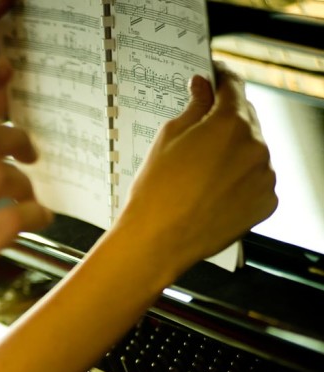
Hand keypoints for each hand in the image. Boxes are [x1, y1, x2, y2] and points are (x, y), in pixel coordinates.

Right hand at [116, 66, 277, 276]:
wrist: (157, 243)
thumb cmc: (156, 193)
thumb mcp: (168, 139)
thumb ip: (194, 108)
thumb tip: (203, 88)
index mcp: (230, 123)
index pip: (234, 87)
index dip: (222, 79)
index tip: (215, 78)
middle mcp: (255, 146)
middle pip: (246, 120)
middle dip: (227, 121)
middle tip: (204, 133)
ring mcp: (264, 177)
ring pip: (253, 152)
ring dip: (236, 153)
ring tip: (206, 172)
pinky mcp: (265, 203)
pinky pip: (258, 181)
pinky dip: (243, 181)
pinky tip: (217, 191)